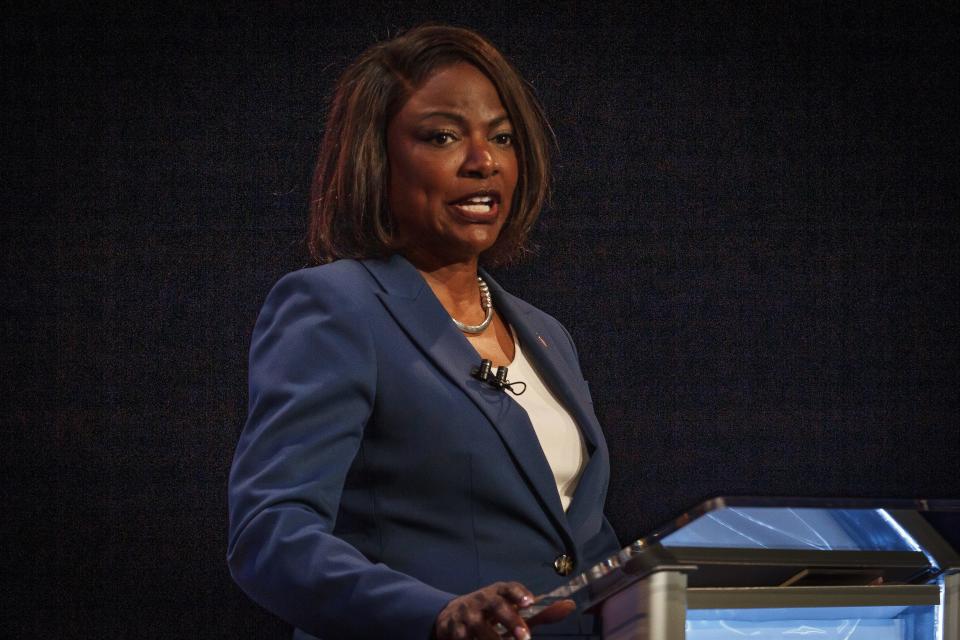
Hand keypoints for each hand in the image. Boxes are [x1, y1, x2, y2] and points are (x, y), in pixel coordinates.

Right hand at [434, 581, 575, 639]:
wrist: (450, 616)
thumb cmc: (490, 612)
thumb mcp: (511, 609)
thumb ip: (539, 612)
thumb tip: (569, 606)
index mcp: (497, 592)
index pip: (508, 588)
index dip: (519, 593)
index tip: (530, 602)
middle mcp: (481, 600)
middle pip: (496, 606)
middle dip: (510, 620)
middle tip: (525, 636)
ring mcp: (466, 616)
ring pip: (480, 628)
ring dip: (493, 639)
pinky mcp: (454, 632)